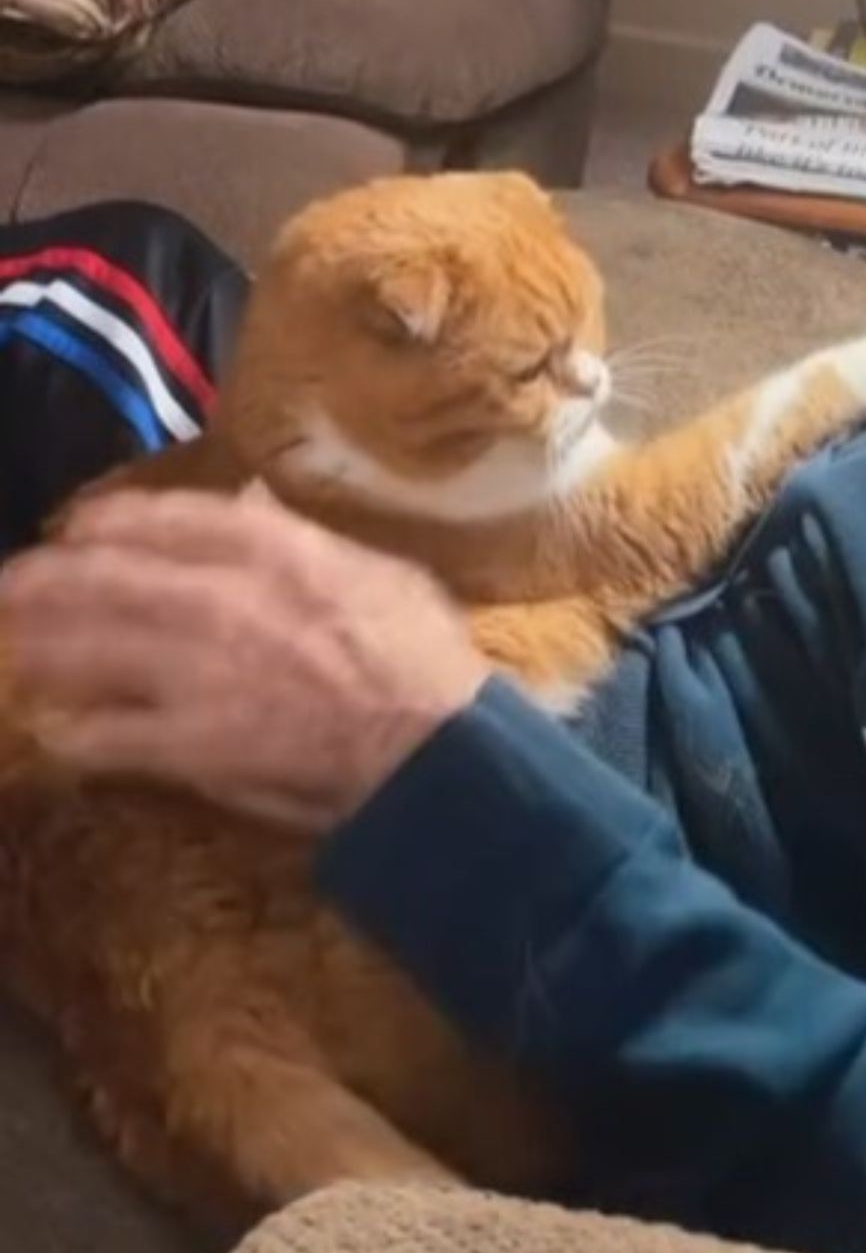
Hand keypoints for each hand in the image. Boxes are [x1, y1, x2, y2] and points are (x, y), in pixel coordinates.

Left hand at [0, 490, 486, 831]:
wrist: (437, 749)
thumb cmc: (426, 659)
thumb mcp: (382, 573)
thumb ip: (308, 539)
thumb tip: (253, 503)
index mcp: (276, 552)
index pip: (172, 520)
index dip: (114, 520)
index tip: (79, 525)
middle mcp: (223, 599)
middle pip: (110, 578)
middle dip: (49, 579)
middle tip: (11, 584)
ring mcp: (200, 672)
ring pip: (93, 648)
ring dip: (41, 644)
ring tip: (11, 644)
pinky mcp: (193, 742)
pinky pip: (110, 735)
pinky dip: (76, 733)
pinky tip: (55, 733)